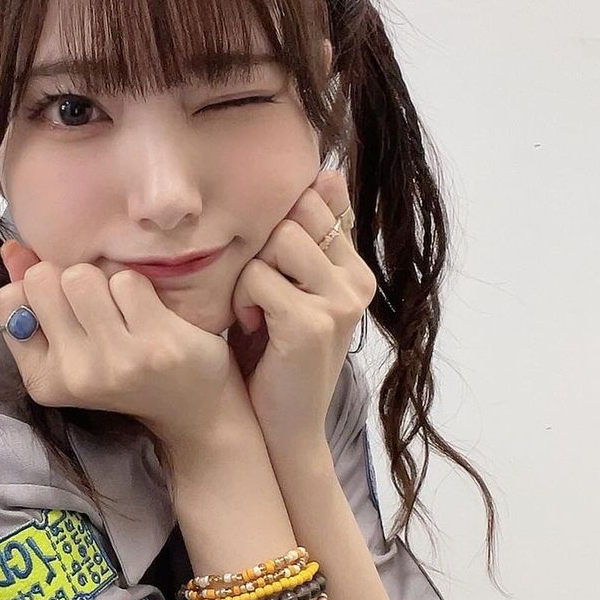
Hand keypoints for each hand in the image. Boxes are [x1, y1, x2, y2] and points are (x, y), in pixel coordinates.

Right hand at [0, 240, 243, 445]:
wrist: (193, 409)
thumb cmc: (124, 369)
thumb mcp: (71, 346)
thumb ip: (35, 298)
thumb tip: (12, 247)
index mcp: (43, 380)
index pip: (7, 301)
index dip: (34, 290)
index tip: (63, 309)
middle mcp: (74, 375)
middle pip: (43, 278)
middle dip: (68, 280)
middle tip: (96, 308)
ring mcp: (116, 361)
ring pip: (82, 276)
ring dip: (104, 282)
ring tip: (122, 310)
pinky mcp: (155, 343)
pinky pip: (127, 280)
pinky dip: (139, 288)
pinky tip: (150, 314)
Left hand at [227, 168, 376, 436]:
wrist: (282, 427)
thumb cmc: (273, 356)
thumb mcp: (290, 291)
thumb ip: (306, 241)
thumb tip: (327, 172)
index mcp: (356, 269)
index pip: (321, 202)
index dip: (281, 224)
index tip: (269, 268)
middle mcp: (357, 281)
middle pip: (298, 212)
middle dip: (263, 246)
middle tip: (256, 291)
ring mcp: (340, 301)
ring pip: (278, 239)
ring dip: (249, 275)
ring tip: (253, 311)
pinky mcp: (313, 322)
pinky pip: (258, 276)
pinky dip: (242, 301)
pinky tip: (252, 327)